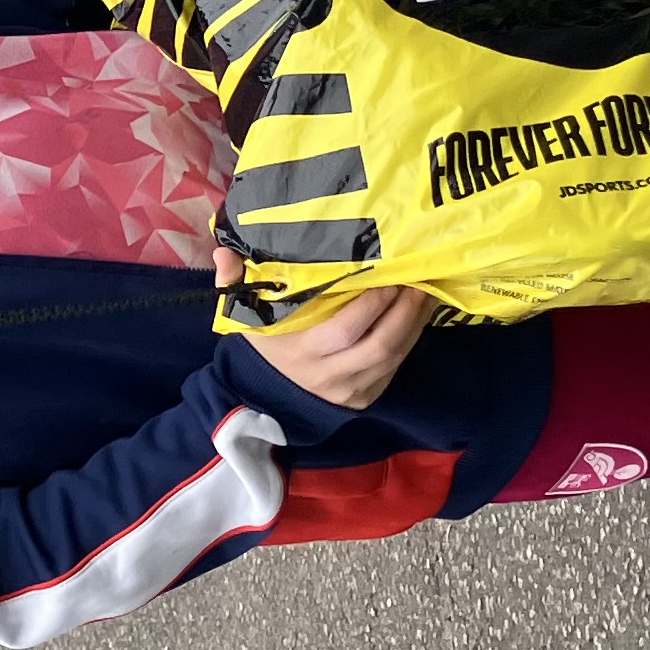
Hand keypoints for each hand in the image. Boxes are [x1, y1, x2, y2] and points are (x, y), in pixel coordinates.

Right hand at [220, 255, 437, 410]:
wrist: (270, 398)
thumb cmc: (265, 346)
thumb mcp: (245, 317)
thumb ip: (234, 284)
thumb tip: (223, 252)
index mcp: (304, 352)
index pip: (346, 329)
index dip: (372, 303)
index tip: (389, 275)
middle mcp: (332, 375)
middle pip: (380, 344)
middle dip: (404, 310)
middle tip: (417, 278)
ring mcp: (353, 389)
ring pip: (395, 356)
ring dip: (415, 322)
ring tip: (426, 290)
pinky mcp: (368, 396)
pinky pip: (397, 366)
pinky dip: (412, 338)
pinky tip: (419, 313)